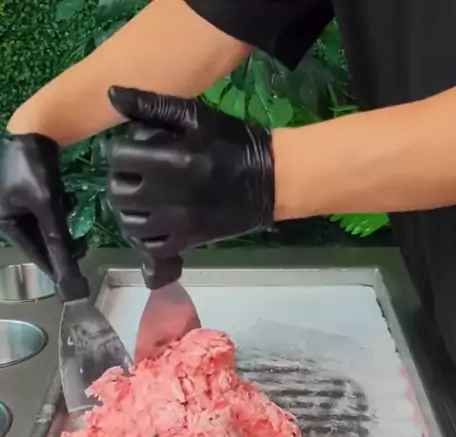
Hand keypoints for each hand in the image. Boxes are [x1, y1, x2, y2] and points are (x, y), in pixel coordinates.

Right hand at [0, 131, 84, 288]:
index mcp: (4, 221)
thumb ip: (57, 238)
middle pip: (39, 240)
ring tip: (78, 229)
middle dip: (60, 244)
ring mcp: (15, 203)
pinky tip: (67, 202)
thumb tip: (68, 271)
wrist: (33, 126)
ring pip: (44, 226)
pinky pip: (45, 212)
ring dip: (61, 227)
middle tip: (82, 250)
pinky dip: (57, 211)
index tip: (72, 280)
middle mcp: (6, 215)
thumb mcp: (47, 204)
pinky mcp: (26, 193)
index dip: (54, 264)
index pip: (33, 252)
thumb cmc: (34, 166)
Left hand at [106, 86, 274, 255]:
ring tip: (140, 198)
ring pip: (129, 223)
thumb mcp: (195, 115)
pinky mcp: (187, 241)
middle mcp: (168, 194)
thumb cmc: (231, 141)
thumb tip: (112, 94)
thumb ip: (152, 105)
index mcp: (169, 159)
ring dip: (128, 209)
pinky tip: (151, 222)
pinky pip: (151, 246)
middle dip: (120, 180)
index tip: (128, 150)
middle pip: (118, 192)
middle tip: (133, 174)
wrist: (267, 179)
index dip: (117, 151)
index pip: (118, 157)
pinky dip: (144, 237)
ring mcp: (177, 222)